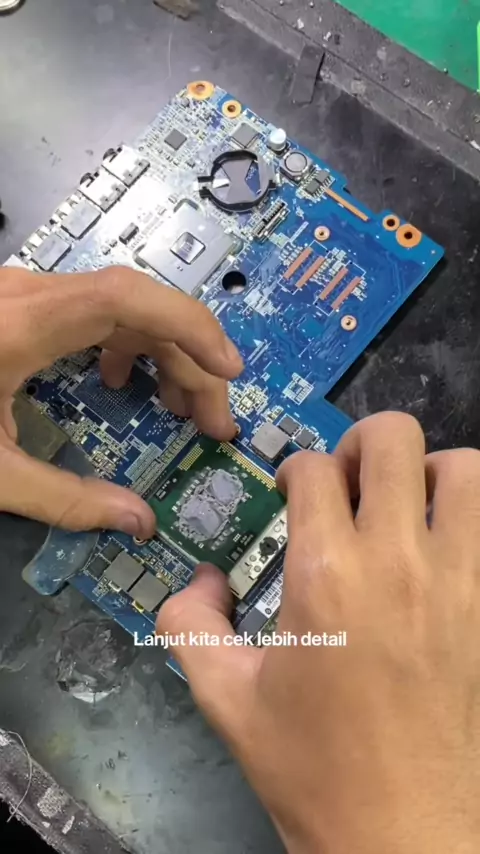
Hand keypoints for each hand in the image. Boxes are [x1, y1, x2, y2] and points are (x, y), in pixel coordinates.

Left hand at [0, 265, 242, 536]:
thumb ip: (62, 499)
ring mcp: (22, 296)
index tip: (228, 374)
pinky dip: (120, 344)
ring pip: (118, 306)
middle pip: (137, 305)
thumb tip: (136, 521)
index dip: (190, 328)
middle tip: (212, 422)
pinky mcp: (16, 307)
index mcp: (23, 324)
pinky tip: (115, 380)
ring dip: (159, 352)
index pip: (129, 299)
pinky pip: (89, 312)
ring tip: (177, 406)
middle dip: (187, 360)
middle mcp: (29, 296)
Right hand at [157, 412, 479, 853]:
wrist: (404, 834)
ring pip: (464, 469)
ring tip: (408, 506)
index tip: (294, 493)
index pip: (313, 469)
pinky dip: (471, 516)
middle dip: (360, 445)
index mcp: (326, 575)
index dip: (295, 470)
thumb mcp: (225, 699)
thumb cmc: (312, 766)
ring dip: (430, 472)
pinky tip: (447, 547)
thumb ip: (190, 623)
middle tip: (350, 482)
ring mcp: (462, 580)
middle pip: (392, 440)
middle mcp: (398, 559)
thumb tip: (201, 578)